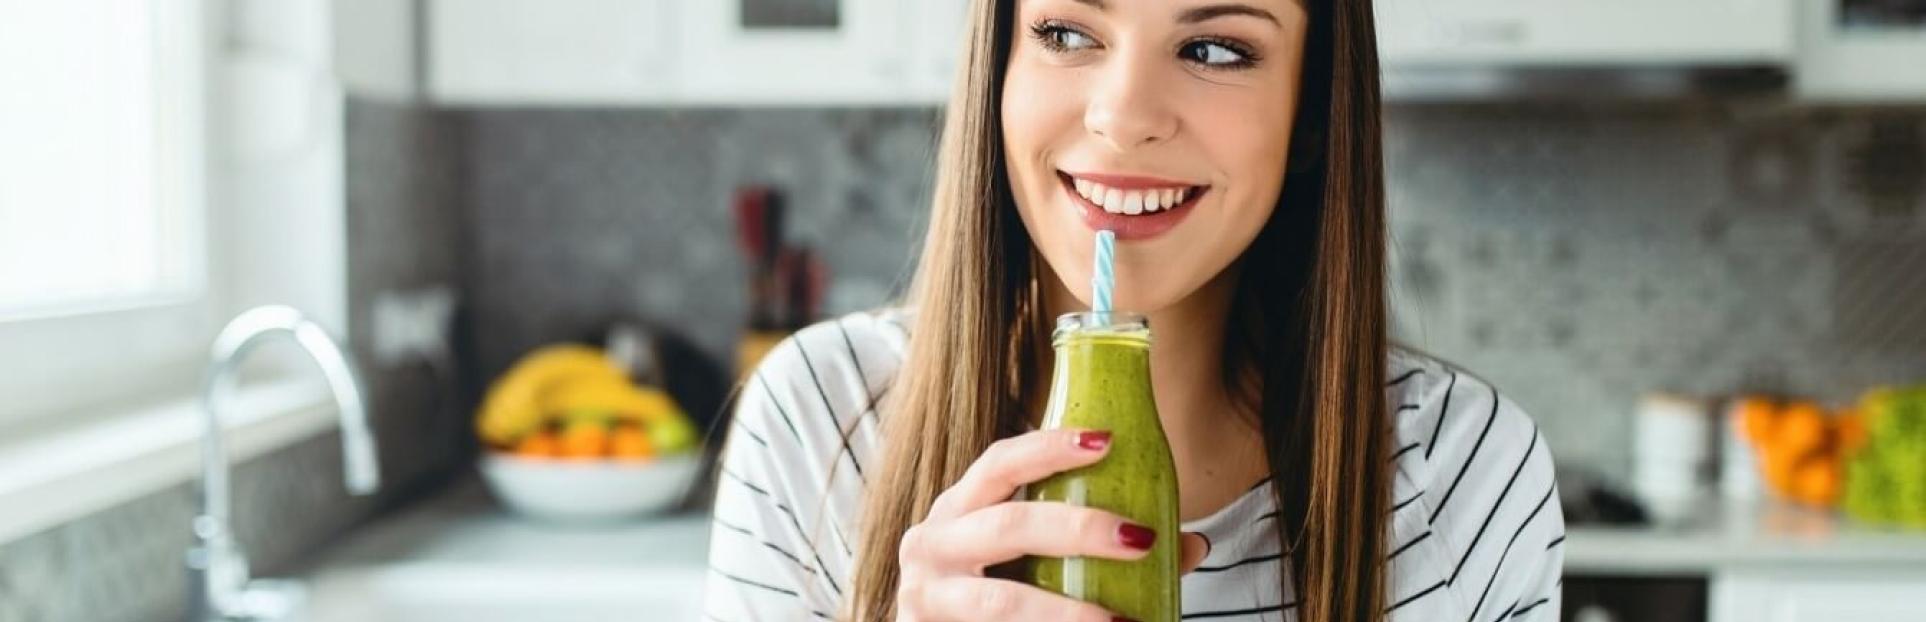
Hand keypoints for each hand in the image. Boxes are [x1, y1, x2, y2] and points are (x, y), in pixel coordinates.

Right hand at [895, 429, 1208, 620]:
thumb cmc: (989, 592)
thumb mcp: (1031, 562)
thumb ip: (1098, 548)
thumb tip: (1191, 545)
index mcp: (960, 508)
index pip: (1001, 463)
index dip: (1049, 448)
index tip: (1107, 441)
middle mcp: (932, 541)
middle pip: (1007, 526)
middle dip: (1077, 529)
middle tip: (1139, 538)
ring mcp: (925, 593)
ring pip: (1001, 601)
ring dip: (1066, 613)